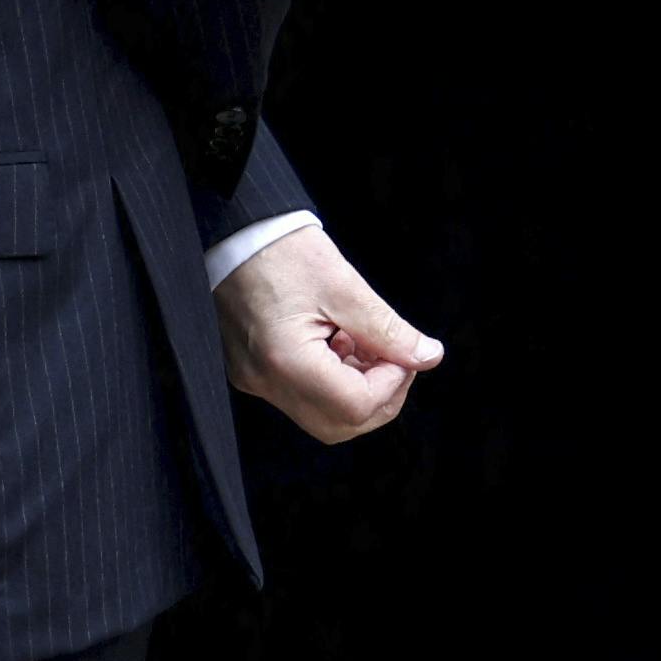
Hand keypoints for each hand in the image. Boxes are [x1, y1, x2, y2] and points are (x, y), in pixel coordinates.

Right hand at [216, 221, 441, 442]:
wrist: (234, 235)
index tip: (401, 353)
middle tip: (393, 359)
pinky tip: (338, 344)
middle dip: (379, 399)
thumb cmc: (282, 252)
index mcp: (286, 360)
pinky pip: (302, 397)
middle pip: (339, 426)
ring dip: (356, 390)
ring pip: (322, 417)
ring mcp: (255, 380)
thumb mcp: (344, 286)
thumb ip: (388, 330)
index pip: (355, 405)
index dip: (392, 384)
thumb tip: (426, 357)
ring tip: (363, 345)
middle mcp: (265, 380)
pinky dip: (332, 381)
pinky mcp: (252, 373)